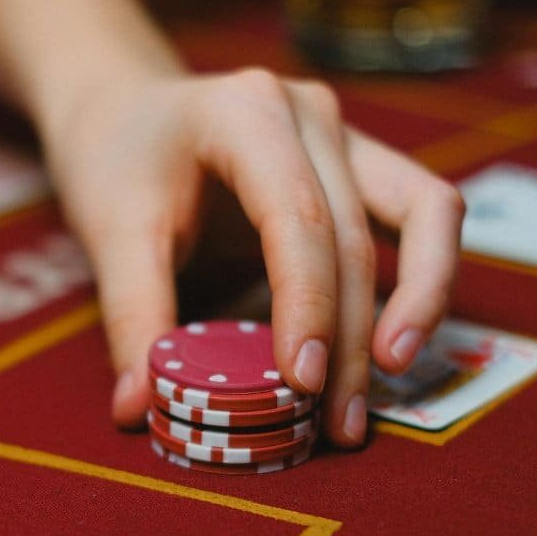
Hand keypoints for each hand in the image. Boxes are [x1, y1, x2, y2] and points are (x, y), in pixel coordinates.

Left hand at [39, 67, 465, 445]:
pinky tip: (393, 344)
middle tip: (334, 424)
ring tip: (380, 389)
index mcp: (245, 114)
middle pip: (355, 235)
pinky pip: (424, 213)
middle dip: (351, 339)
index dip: (308, 306)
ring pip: (422, 216)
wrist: (124, 112)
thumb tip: (140, 410)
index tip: (300, 383)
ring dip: (413, 308)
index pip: (298, 217)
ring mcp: (344, 134)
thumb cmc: (116, 162)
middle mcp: (309, 114)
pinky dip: (421, 278)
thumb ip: (132, 317)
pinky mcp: (361, 163)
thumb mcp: (111, 234)